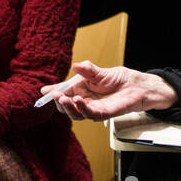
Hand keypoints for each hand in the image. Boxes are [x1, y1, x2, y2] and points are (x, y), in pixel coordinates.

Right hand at [44, 61, 176, 120]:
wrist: (137, 86)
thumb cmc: (119, 79)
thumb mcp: (100, 72)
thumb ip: (88, 70)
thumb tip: (75, 66)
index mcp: (80, 89)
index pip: (63, 92)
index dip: (53, 92)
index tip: (44, 91)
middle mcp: (84, 100)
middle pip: (66, 106)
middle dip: (58, 101)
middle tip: (55, 95)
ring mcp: (93, 108)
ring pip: (75, 113)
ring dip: (67, 106)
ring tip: (63, 98)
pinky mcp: (103, 113)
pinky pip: (90, 114)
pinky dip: (82, 109)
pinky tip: (78, 101)